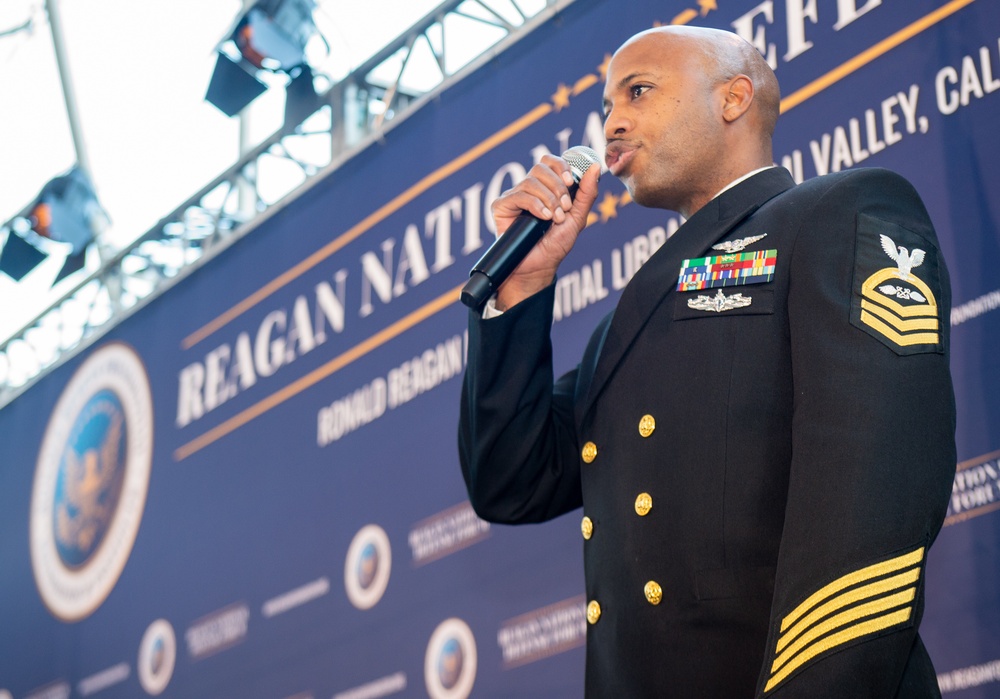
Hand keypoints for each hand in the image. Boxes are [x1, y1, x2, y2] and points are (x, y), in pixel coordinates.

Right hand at [491, 154, 600, 309]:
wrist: (538, 267)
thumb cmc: (556, 245)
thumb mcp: (577, 218)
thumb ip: (586, 193)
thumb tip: (595, 167)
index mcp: (545, 187)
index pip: (549, 162)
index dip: (560, 166)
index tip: (570, 182)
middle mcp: (528, 189)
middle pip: (540, 168)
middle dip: (557, 186)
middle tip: (564, 208)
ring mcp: (514, 197)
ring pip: (530, 181)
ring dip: (548, 199)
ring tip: (554, 218)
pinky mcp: (501, 207)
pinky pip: (518, 195)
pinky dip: (535, 205)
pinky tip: (542, 218)